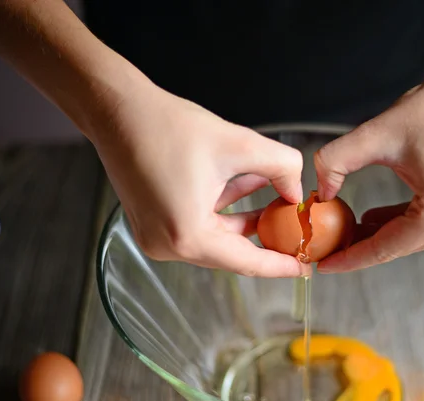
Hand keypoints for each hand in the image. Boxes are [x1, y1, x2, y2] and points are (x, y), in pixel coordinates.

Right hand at [90, 80, 305, 277]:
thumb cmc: (167, 125)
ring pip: (217, 238)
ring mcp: (156, 237)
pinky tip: (248, 189)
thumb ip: (282, 167)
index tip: (305, 267)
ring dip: (246, 222)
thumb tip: (296, 192)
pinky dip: (224, 212)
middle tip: (295, 233)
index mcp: (187, 235)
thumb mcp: (240, 144)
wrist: (118, 110)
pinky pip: (199, 226)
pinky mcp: (153, 224)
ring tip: (277, 205)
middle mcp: (167, 245)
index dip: (280, 265)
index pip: (246, 262)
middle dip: (266, 240)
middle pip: (231, 253)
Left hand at [314, 68, 423, 272]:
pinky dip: (403, 223)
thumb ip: (336, 162)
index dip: (350, 258)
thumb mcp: (376, 134)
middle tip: (330, 243)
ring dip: (383, 234)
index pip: (385, 248)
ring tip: (349, 228)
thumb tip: (320, 193)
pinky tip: (378, 216)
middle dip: (363, 246)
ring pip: (416, 238)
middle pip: (401, 246)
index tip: (323, 265)